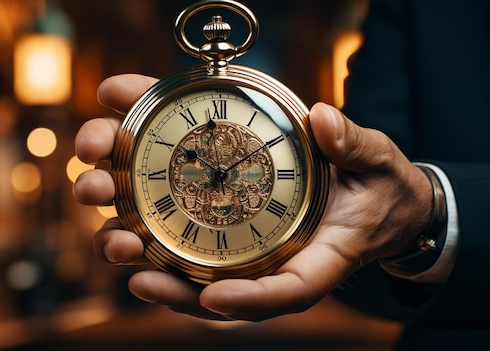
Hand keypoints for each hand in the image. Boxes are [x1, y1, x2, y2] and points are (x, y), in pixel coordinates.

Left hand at [74, 74, 432, 320]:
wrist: (371, 196)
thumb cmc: (378, 189)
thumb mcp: (378, 164)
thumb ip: (355, 146)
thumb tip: (324, 121)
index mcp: (319, 260)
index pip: (287, 292)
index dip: (248, 300)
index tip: (212, 298)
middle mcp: (276, 265)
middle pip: (222, 291)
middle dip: (172, 286)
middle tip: (129, 263)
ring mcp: (250, 250)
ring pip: (193, 271)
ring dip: (145, 256)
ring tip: (111, 240)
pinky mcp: (232, 227)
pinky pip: (187, 235)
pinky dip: (152, 223)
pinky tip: (121, 203)